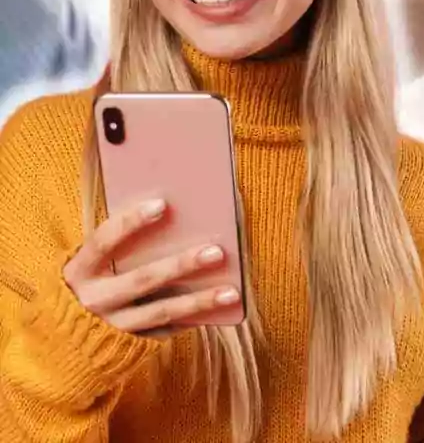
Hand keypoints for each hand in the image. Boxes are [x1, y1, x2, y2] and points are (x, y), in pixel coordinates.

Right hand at [62, 198, 239, 335]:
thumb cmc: (91, 283)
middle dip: (181, 265)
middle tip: (217, 251)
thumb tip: (172, 212)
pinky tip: (218, 312)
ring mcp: (111, 326)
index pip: (103, 241)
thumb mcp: (94, 264)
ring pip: (160, 312)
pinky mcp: (128, 344)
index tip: (162, 204)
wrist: (66, 338)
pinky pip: (165, 331)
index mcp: (80, 271)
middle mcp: (93, 300)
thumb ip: (121, 244)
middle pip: (142, 279)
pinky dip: (191, 321)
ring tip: (232, 292)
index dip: (130, 222)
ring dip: (198, 301)